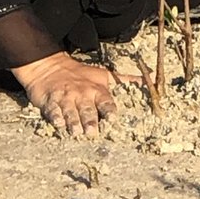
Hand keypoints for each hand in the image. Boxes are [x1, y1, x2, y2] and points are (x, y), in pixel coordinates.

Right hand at [12, 51, 137, 136]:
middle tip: (92, 132)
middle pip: (87, 109)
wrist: (50, 66)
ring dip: (73, 121)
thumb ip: (125, 79)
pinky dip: (55, 117)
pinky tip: (58, 123)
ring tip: (75, 132)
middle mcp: (82, 94)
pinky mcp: (50, 101)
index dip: (108, 109)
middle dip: (90, 121)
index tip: (112, 117)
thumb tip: (149, 78)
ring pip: (70, 111)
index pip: (104, 101)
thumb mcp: (104, 75)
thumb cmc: (81, 74)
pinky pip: (53, 110)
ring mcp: (66, 98)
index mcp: (96, 90)